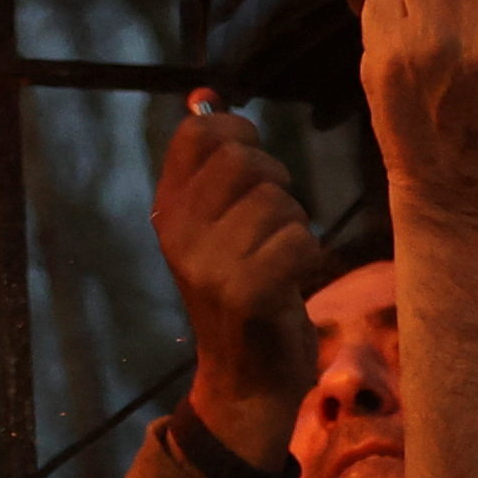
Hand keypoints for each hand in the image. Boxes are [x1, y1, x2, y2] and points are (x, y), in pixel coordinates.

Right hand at [150, 105, 324, 466]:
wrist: (244, 382)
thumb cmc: (240, 292)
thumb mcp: (213, 226)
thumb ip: (211, 164)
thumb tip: (206, 94)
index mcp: (167, 210)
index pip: (199, 133)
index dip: (239, 134)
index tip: (252, 170)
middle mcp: (178, 233)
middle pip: (244, 160)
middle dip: (276, 182)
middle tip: (275, 221)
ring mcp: (208, 265)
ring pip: (279, 202)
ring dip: (296, 226)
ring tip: (281, 258)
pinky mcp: (246, 294)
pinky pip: (299, 241)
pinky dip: (310, 257)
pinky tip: (294, 281)